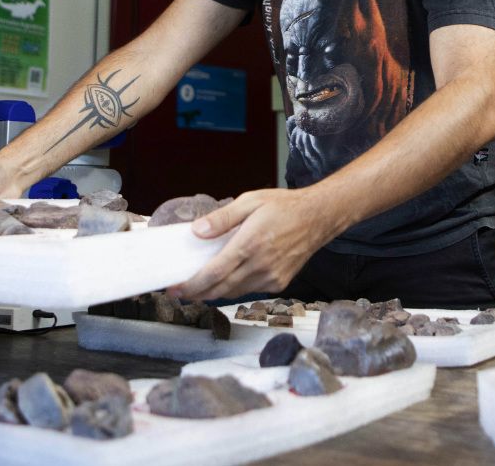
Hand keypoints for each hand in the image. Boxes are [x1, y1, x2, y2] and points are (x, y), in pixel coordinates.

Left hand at [168, 188, 336, 300]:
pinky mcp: (279, 283)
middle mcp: (260, 265)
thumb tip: (197, 231)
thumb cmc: (284, 207)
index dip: (192, 285)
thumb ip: (222, 218)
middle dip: (197, 294)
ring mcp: (271, 277)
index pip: (213, 274)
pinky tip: (228, 279)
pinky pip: (250, 291)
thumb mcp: (249, 201)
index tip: (176, 288)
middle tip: (180, 292)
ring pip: (234, 293)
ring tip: (199, 286)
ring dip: (215, 292)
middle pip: (220, 290)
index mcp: (250, 244)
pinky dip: (235, 288)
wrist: (318, 217)